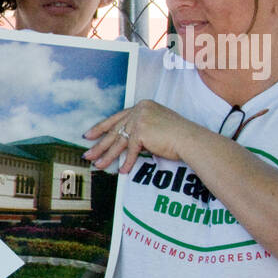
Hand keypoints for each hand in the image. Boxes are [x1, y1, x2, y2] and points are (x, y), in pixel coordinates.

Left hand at [83, 100, 200, 172]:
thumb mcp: (155, 126)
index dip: (101, 128)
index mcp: (142, 105)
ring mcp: (140, 120)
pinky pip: (131, 151)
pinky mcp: (142, 132)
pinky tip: (122, 171)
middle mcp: (139, 110)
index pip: (117, 118)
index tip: (89, 135)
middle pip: (115, 130)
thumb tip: (123, 143)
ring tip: (98, 165)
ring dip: (107, 156)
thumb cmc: (177, 135)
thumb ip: (139, 129)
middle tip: (87, 154)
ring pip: (119, 142)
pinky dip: (127, 162)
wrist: (190, 139)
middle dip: (100, 145)